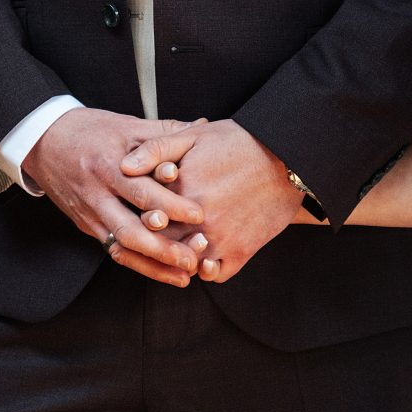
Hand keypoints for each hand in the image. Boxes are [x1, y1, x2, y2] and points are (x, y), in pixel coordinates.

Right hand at [22, 108, 208, 286]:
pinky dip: (139, 263)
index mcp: (110, 165)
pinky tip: (162, 272)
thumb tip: (203, 125)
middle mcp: (98, 193)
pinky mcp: (86, 224)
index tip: (198, 215)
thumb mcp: (127, 124)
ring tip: (183, 274)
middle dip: (164, 246)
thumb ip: (166, 131)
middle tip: (194, 255)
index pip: (141, 190)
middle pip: (130, 227)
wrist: (42, 140)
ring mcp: (90, 212)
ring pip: (121, 245)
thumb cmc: (91, 130)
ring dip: (153, 264)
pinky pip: (113, 249)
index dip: (170, 205)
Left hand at [122, 119, 303, 282]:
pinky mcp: (241, 251)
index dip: (137, 216)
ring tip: (177, 247)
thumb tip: (124, 167)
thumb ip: (156, 149)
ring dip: (179, 257)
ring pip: (185, 262)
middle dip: (154, 241)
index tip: (139, 214)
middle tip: (152, 235)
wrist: (287, 158)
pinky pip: (215, 274)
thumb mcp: (194, 136)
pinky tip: (204, 257)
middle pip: (161, 243)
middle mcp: (198, 221)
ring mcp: (220, 239)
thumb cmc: (240, 143)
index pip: (143, 215)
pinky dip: (207, 269)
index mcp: (181, 192)